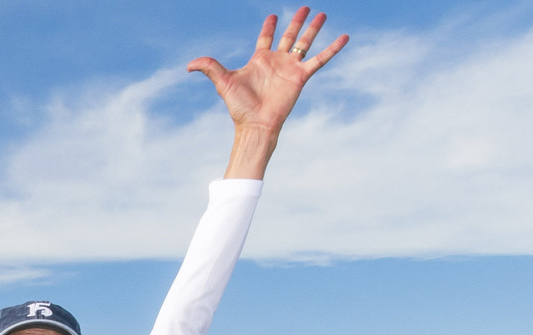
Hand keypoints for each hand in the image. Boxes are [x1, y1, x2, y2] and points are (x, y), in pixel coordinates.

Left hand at [189, 8, 346, 135]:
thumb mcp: (223, 82)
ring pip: (305, 42)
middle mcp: (277, 61)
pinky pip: (320, 59)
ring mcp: (290, 68)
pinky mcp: (301, 76)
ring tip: (322, 13)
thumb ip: (210, 68)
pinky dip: (332, 49)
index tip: (273, 16)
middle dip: (296, 22)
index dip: (269, 27)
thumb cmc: (239, 107)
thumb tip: (188, 65)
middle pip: (289, 36)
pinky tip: (344, 37)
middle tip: (304, 7)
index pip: (266, 38)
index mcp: (259, 60)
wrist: (256, 124)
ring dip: (313, 29)